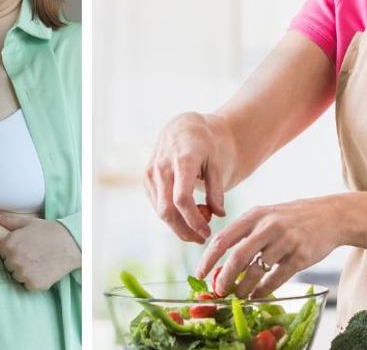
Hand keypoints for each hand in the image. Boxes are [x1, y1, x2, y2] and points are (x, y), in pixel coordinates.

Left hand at [0, 212, 80, 290]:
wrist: (70, 243)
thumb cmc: (48, 231)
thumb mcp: (28, 222)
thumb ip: (9, 220)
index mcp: (9, 244)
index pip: (2, 254)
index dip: (14, 251)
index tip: (25, 248)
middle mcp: (13, 259)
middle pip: (9, 266)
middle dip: (18, 262)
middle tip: (34, 255)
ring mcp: (23, 273)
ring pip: (18, 277)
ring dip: (26, 272)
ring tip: (39, 262)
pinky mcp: (34, 284)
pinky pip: (28, 286)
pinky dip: (35, 281)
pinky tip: (44, 270)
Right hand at [144, 112, 230, 242]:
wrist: (183, 128)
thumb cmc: (204, 145)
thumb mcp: (216, 163)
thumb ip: (217, 189)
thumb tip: (219, 214)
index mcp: (182, 160)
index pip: (182, 199)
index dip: (194, 220)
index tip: (208, 233)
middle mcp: (161, 167)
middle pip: (167, 210)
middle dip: (184, 230)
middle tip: (203, 239)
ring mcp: (151, 173)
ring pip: (160, 211)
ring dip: (179, 226)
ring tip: (200, 226)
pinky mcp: (146, 179)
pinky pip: (158, 205)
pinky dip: (172, 215)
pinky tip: (188, 214)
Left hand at [195, 196, 341, 298]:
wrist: (330, 216)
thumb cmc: (292, 218)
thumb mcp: (266, 215)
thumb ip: (245, 232)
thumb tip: (221, 259)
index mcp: (254, 215)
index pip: (223, 238)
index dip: (209, 258)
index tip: (200, 274)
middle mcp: (268, 226)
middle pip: (237, 257)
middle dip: (224, 278)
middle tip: (218, 291)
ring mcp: (285, 241)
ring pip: (256, 270)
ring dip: (243, 287)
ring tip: (238, 295)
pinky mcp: (300, 256)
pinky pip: (276, 279)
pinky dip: (263, 290)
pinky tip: (257, 294)